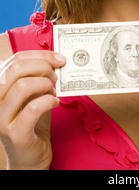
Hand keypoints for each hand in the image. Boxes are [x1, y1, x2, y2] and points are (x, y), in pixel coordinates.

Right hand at [0, 50, 65, 169]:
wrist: (28, 158)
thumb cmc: (32, 122)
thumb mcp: (33, 94)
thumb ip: (38, 77)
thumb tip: (55, 59)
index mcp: (0, 87)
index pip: (15, 60)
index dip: (40, 55)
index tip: (58, 58)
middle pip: (15, 69)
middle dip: (42, 65)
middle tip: (55, 74)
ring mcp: (3, 118)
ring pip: (21, 86)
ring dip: (44, 83)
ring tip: (53, 89)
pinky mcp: (15, 134)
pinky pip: (32, 109)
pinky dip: (47, 101)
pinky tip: (54, 102)